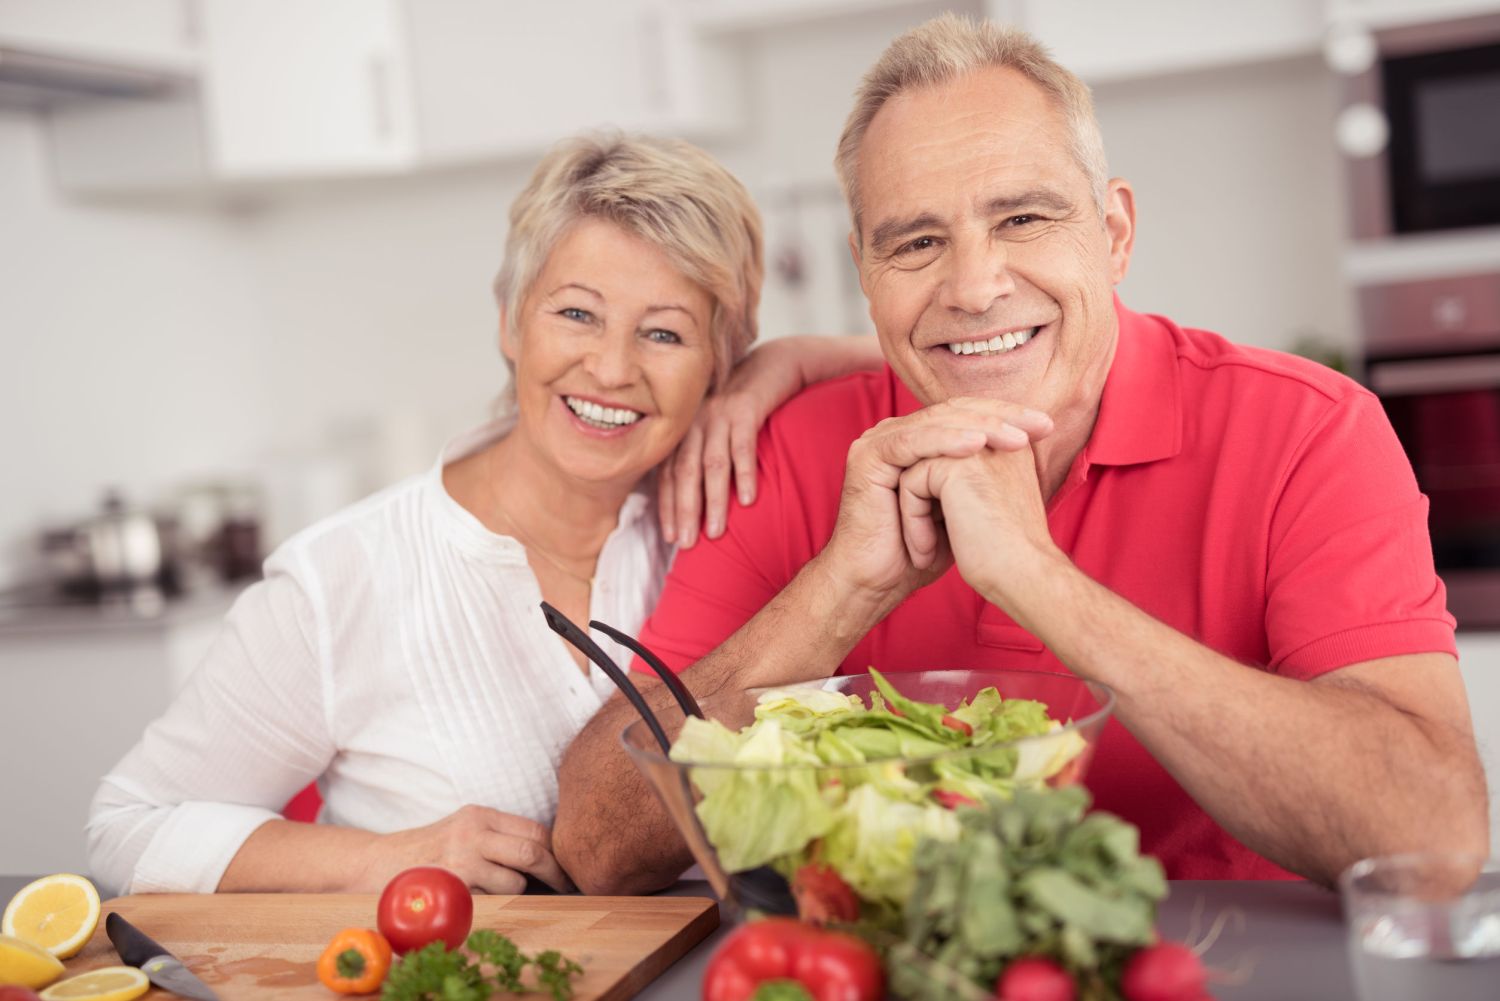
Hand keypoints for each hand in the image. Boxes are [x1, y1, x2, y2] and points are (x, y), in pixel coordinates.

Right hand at [359, 804, 573, 894]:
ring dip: (513, 893)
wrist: (377, 863)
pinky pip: (489, 901)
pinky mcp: (451, 887)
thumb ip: (498, 836)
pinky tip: (473, 898)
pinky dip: (490, 904)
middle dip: (553, 874)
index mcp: (480, 815)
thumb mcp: (463, 828)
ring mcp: (462, 860)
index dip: (556, 851)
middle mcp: (473, 832)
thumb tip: (547, 855)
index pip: (534, 830)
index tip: (566, 867)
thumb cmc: (428, 850)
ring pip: (514, 883)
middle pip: (532, 853)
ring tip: (491, 889)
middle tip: (565, 887)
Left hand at [658, 379, 770, 548]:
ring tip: (716, 532)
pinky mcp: (746, 408)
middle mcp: (697, 423)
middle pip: (685, 471)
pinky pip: (743, 445)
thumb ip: (704, 457)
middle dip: (685, 510)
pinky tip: (747, 500)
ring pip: (712, 463)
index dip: (668, 506)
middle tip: (687, 543)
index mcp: (685, 431)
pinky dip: (744, 473)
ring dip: (713, 500)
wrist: (772, 366)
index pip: (669, 473)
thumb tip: (698, 503)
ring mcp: (719, 414)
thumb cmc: (744, 408)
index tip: (670, 537)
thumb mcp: (717, 430)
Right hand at [819, 398, 1052, 607]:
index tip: (1046, 426)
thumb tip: (1026, 451)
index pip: (966, 415)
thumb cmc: (919, 551)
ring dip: (980, 427)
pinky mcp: (868, 457)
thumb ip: (980, 474)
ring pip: (937, 422)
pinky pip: (912, 442)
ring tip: (1016, 436)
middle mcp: (896, 434)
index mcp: (916, 439)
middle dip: (1001, 416)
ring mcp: (878, 441)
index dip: (1007, 416)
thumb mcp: (961, 505)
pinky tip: (976, 445)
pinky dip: (946, 441)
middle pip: (954, 411)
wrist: (878, 581)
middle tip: (1040, 423)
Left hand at [896, 443, 1059, 611]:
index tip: (946, 535)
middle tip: (923, 544)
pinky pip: (910, 483)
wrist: (1025, 576)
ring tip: (925, 550)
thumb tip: (932, 484)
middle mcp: (997, 436)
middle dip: (921, 499)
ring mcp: (976, 446)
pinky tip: (926, 551)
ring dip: (913, 513)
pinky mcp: (954, 466)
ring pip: (916, 470)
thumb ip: (967, 484)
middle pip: (932, 457)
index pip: (951, 453)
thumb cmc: (1008, 555)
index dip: (937, 494)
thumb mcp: (988, 507)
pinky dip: (912, 520)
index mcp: (1008, 444)